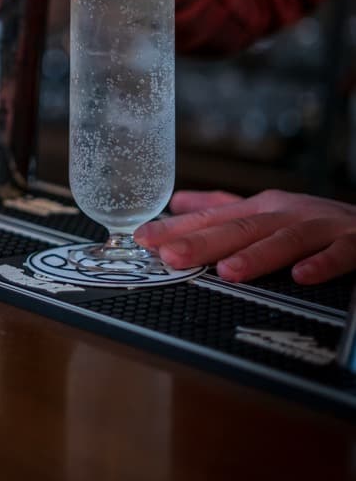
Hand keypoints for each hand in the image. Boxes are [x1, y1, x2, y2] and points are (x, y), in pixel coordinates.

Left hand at [135, 189, 355, 284]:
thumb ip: (224, 208)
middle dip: (204, 242)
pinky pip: (340, 253)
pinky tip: (302, 277)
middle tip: (171, 256)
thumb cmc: (320, 224)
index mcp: (264, 209)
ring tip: (228, 272)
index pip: (213, 218)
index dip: (177, 229)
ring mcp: (322, 226)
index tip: (143, 239)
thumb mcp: (269, 213)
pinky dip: (322, 264)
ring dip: (257, 254)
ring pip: (286, 238)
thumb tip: (177, 202)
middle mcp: (288, 212)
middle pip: (241, 227)